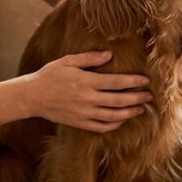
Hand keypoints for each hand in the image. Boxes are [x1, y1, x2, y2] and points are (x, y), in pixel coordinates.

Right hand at [24, 51, 151, 132]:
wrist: (32, 96)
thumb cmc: (50, 75)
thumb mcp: (68, 61)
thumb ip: (90, 58)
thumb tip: (110, 55)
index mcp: (86, 82)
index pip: (117, 82)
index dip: (134, 82)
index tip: (146, 80)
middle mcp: (88, 99)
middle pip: (119, 100)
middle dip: (137, 98)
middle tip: (149, 96)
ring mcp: (84, 114)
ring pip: (113, 116)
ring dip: (130, 113)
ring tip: (141, 109)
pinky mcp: (79, 123)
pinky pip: (101, 127)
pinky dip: (114, 125)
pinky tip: (121, 120)